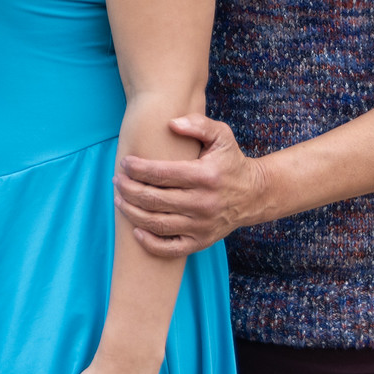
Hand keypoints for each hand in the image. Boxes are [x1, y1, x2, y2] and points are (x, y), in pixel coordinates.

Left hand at [115, 115, 267, 256]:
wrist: (255, 194)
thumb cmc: (231, 162)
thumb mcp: (222, 136)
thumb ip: (198, 124)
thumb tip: (172, 123)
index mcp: (205, 177)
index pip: (161, 174)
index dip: (137, 169)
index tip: (125, 163)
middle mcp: (204, 203)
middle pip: (154, 199)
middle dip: (129, 189)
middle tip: (117, 180)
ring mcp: (202, 226)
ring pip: (158, 223)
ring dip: (132, 213)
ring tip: (119, 199)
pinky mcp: (202, 241)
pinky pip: (171, 249)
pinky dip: (150, 243)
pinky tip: (136, 230)